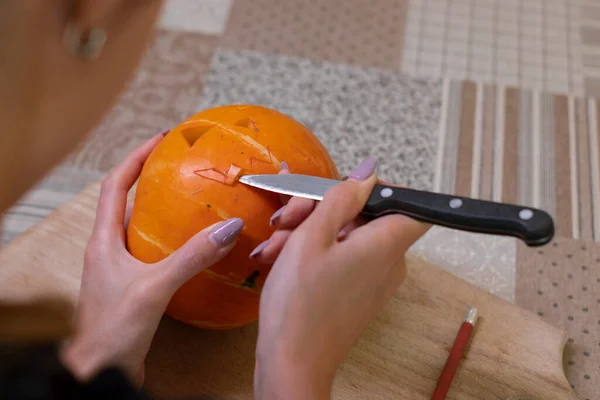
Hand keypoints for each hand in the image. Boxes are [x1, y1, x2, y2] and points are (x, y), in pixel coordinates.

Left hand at [60, 132, 243, 385]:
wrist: (100, 370)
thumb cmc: (113, 329)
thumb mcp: (155, 286)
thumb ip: (192, 256)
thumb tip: (228, 227)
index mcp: (103, 240)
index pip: (113, 185)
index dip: (134, 159)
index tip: (158, 141)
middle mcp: (108, 249)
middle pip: (124, 201)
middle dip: (148, 178)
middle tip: (178, 165)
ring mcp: (119, 268)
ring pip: (139, 228)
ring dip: (160, 210)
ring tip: (189, 198)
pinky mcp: (133, 286)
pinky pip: (152, 252)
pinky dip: (170, 242)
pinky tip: (192, 247)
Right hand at [252, 158, 429, 398]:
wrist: (291, 364)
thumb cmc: (300, 302)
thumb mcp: (312, 237)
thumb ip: (342, 198)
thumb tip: (368, 172)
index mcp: (386, 243)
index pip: (409, 202)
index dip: (379, 189)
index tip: (340, 190)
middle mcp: (388, 261)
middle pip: (365, 216)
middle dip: (321, 209)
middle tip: (285, 219)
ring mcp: (373, 279)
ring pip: (345, 236)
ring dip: (308, 232)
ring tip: (273, 246)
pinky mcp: (356, 293)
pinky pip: (340, 258)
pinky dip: (312, 252)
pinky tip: (277, 256)